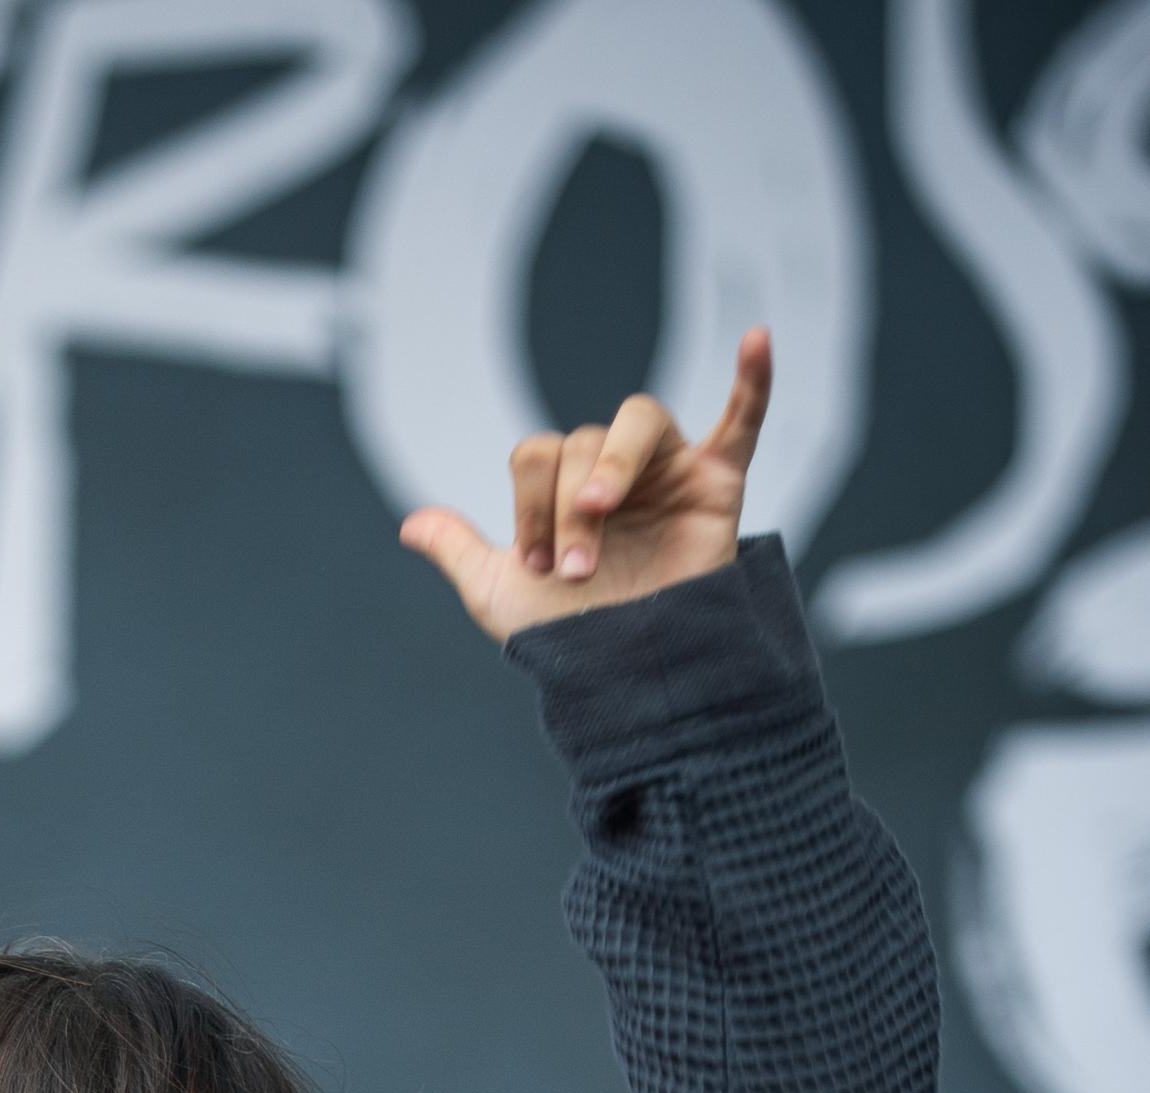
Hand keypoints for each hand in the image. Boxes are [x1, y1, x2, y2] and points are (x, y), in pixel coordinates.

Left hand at [398, 330, 771, 646]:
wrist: (627, 679)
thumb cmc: (569, 637)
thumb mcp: (498, 595)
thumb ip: (459, 552)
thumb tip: (410, 525)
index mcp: (566, 488)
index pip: (539, 454)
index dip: (528, 504)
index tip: (537, 566)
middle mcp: (616, 470)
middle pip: (584, 439)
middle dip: (566, 503)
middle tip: (572, 568)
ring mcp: (669, 471)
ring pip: (639, 421)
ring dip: (613, 465)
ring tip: (600, 511)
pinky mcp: (718, 483)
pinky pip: (742, 419)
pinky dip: (754, 379)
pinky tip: (757, 340)